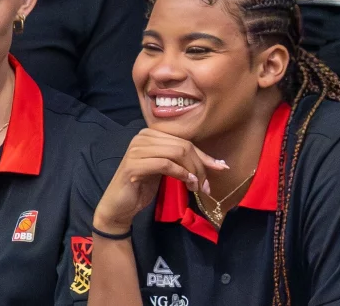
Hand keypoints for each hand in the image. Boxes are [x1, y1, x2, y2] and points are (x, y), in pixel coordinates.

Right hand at [93, 128, 227, 232]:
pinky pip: (165, 164)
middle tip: (206, 185)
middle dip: (200, 166)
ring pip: (177, 153)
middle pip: (183, 146)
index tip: (220, 168)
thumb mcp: (166, 170)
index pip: (184, 140)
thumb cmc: (142, 186)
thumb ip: (184, 162)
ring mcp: (136, 149)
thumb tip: (217, 163)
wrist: (119, 205)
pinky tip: (187, 183)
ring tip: (196, 187)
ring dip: (192, 172)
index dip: (204, 155)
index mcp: (150, 134)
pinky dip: (180, 174)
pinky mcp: (134, 164)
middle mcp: (142, 137)